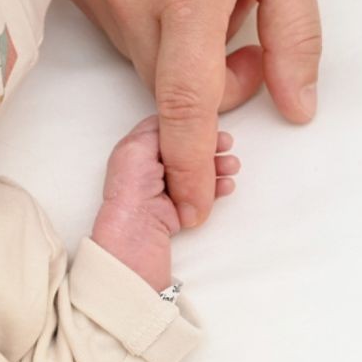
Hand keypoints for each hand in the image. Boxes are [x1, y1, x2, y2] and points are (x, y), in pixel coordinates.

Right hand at [62, 0, 320, 226]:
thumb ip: (294, 38)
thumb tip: (294, 106)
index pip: (184, 101)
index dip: (190, 161)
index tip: (193, 202)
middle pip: (165, 85)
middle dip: (207, 85)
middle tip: (240, 34)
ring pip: (138, 60)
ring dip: (173, 51)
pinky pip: (113, 31)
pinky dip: (143, 23)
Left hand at [91, 116, 239, 289]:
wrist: (133, 236)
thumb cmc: (130, 192)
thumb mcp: (141, 148)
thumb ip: (168, 134)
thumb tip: (192, 132)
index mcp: (135, 149)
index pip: (166, 127)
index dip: (190, 126)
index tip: (211, 125)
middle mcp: (146, 167)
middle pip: (184, 149)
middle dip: (208, 147)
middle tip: (227, 145)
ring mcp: (162, 189)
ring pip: (195, 171)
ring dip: (216, 167)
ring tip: (232, 166)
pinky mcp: (174, 209)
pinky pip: (200, 194)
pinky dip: (215, 188)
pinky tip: (226, 185)